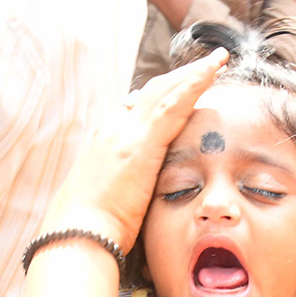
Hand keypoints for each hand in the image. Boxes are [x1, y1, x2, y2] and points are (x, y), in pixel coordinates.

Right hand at [42, 48, 228, 251]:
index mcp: (107, 141)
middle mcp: (114, 128)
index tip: (187, 89)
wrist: (77, 237)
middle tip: (210, 65)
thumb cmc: (92, 230)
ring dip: (194, 73)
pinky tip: (213, 72)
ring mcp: (126, 132)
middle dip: (183, 77)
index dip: (167, 95)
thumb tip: (135, 187)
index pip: (140, 108)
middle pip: (154, 92)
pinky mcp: (141, 142)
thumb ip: (124, 185)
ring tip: (218, 60)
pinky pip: (174, 103)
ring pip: (166, 90)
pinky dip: (195, 83)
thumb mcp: (109, 199)